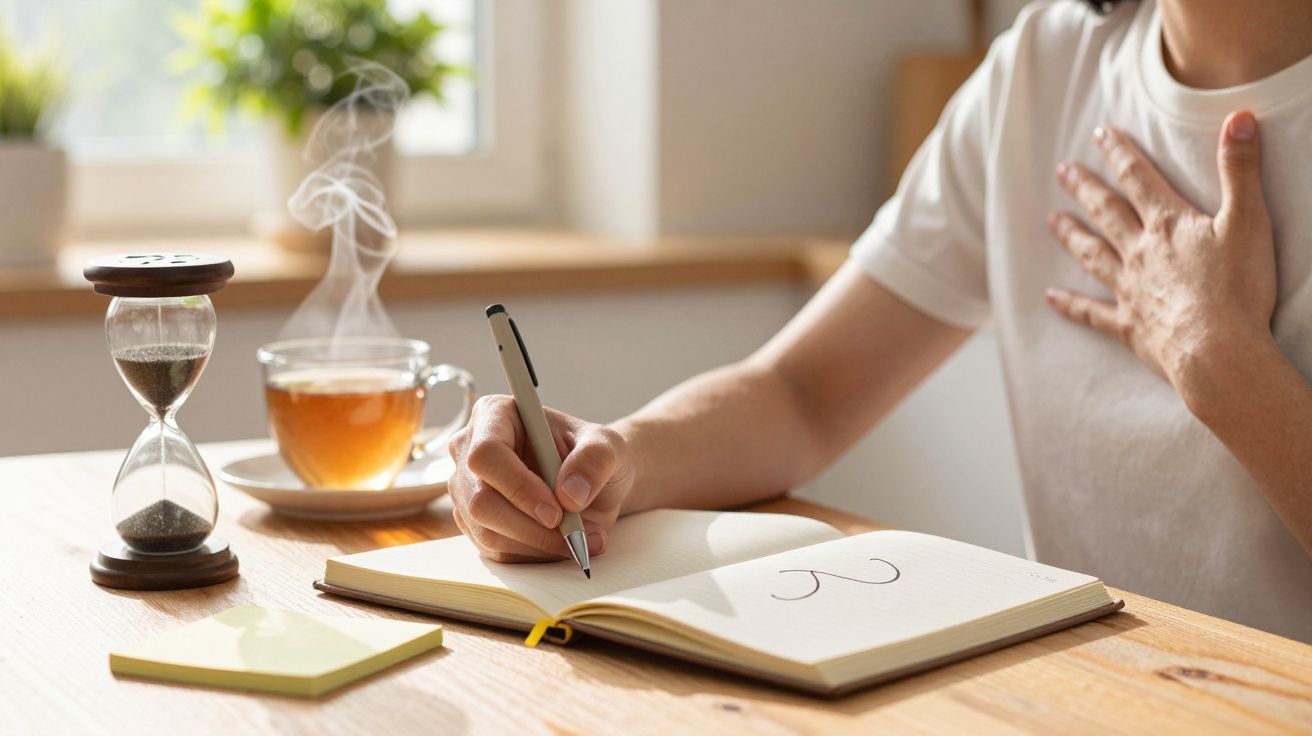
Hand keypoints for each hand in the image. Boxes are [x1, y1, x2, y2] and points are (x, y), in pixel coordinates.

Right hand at [446, 395, 633, 562]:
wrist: (591, 484)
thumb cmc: (593, 456)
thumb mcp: (608, 447)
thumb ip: (595, 460)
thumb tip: (569, 494)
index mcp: (494, 415)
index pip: (487, 454)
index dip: (518, 487)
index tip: (556, 512)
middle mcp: (469, 450)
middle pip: (480, 500)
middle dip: (530, 527)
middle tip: (574, 535)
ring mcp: (467, 489)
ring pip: (487, 532)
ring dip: (538, 545)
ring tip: (581, 539)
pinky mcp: (474, 523)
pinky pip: (495, 551)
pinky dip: (533, 555)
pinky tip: (561, 544)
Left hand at [1045, 110, 1276, 401]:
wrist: (1217, 351)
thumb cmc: (1237, 288)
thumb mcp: (1249, 220)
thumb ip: (1240, 169)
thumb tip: (1240, 117)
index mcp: (1168, 225)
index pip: (1138, 178)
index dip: (1119, 153)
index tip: (1100, 134)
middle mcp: (1140, 252)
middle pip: (1106, 212)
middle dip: (1085, 188)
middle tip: (1063, 170)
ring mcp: (1129, 289)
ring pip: (1093, 255)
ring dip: (1072, 236)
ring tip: (1052, 221)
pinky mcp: (1128, 325)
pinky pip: (1091, 313)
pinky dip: (1070, 305)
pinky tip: (1050, 298)